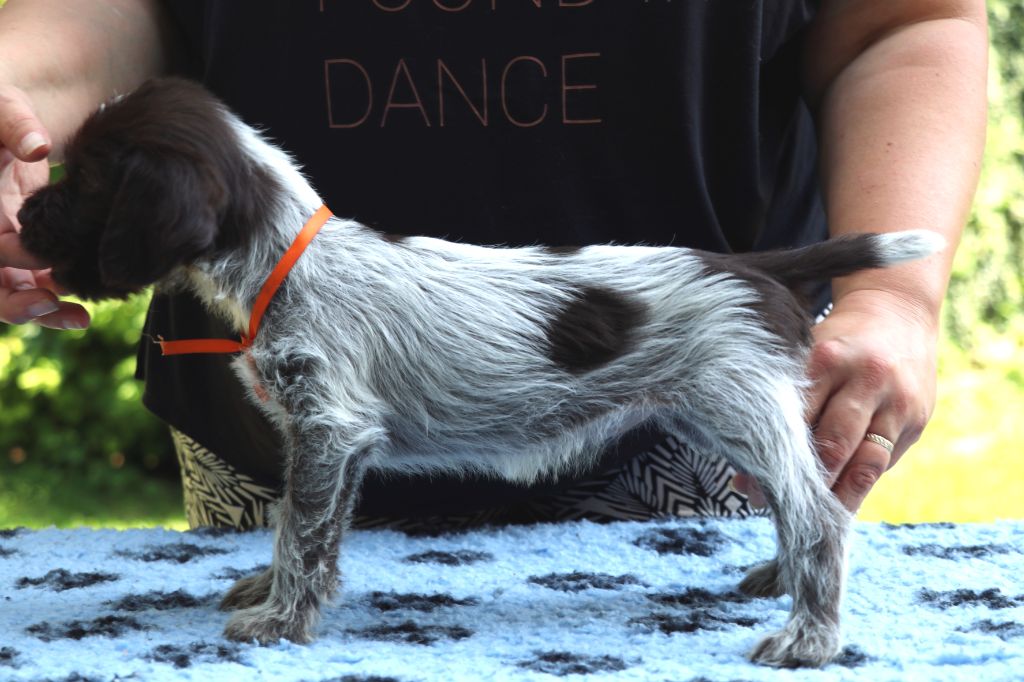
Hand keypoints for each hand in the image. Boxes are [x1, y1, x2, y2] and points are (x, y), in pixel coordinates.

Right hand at [0, 83, 88, 328]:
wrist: (12, 120)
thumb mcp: (1, 106)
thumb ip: (14, 124)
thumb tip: (39, 146)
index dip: (0, 263)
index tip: (30, 270)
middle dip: (14, 301)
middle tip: (48, 305)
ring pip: (9, 290)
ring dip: (39, 309)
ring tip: (77, 319)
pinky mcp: (21, 249)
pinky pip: (31, 284)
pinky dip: (52, 299)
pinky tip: (80, 315)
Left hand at [734, 289, 938, 512]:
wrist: (898, 312)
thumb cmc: (835, 342)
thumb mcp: (807, 354)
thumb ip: (786, 401)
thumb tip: (747, 461)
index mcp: (829, 359)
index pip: (797, 418)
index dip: (773, 454)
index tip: (748, 484)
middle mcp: (867, 380)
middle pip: (833, 445)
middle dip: (803, 483)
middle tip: (774, 507)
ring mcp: (898, 403)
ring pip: (865, 464)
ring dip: (836, 498)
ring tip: (810, 522)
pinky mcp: (917, 421)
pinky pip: (883, 463)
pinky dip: (858, 485)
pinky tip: (837, 504)